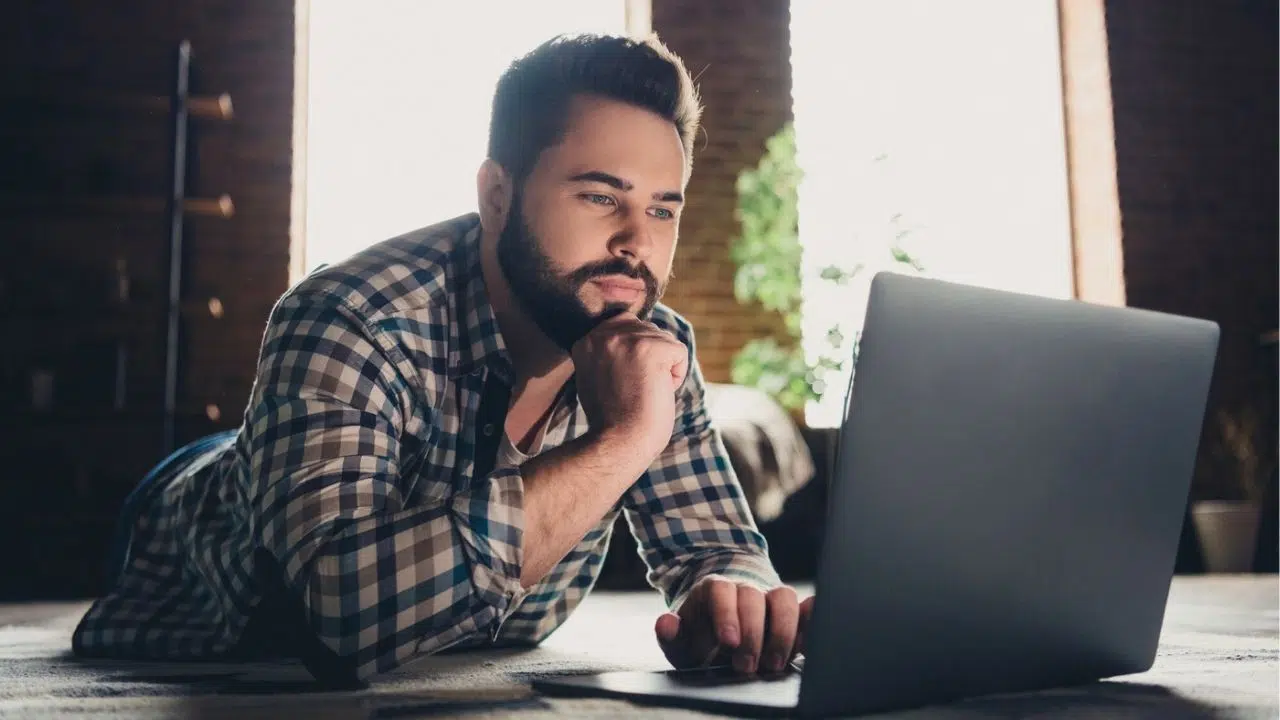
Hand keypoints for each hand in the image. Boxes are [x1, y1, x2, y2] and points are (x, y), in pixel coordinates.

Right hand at [572, 312, 688, 461]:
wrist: (618, 443)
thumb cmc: (612, 419)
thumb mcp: (596, 376)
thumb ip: (608, 352)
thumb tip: (634, 338)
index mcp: (586, 340)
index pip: (624, 325)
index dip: (633, 355)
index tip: (624, 382)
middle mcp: (604, 334)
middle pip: (647, 330)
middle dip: (650, 360)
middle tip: (633, 390)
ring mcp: (628, 339)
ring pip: (665, 341)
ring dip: (663, 369)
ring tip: (643, 392)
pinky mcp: (651, 349)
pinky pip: (680, 351)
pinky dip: (677, 376)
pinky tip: (658, 392)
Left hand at [654, 575, 814, 674]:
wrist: (720, 635)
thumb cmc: (700, 639)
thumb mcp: (682, 641)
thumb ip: (671, 635)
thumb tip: (665, 623)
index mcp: (714, 590)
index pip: (722, 591)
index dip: (727, 614)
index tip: (729, 643)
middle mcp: (744, 589)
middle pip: (753, 597)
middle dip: (753, 633)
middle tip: (746, 667)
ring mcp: (770, 598)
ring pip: (784, 597)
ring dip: (784, 630)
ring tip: (774, 663)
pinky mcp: (792, 614)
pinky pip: (806, 609)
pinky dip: (811, 619)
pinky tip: (809, 640)